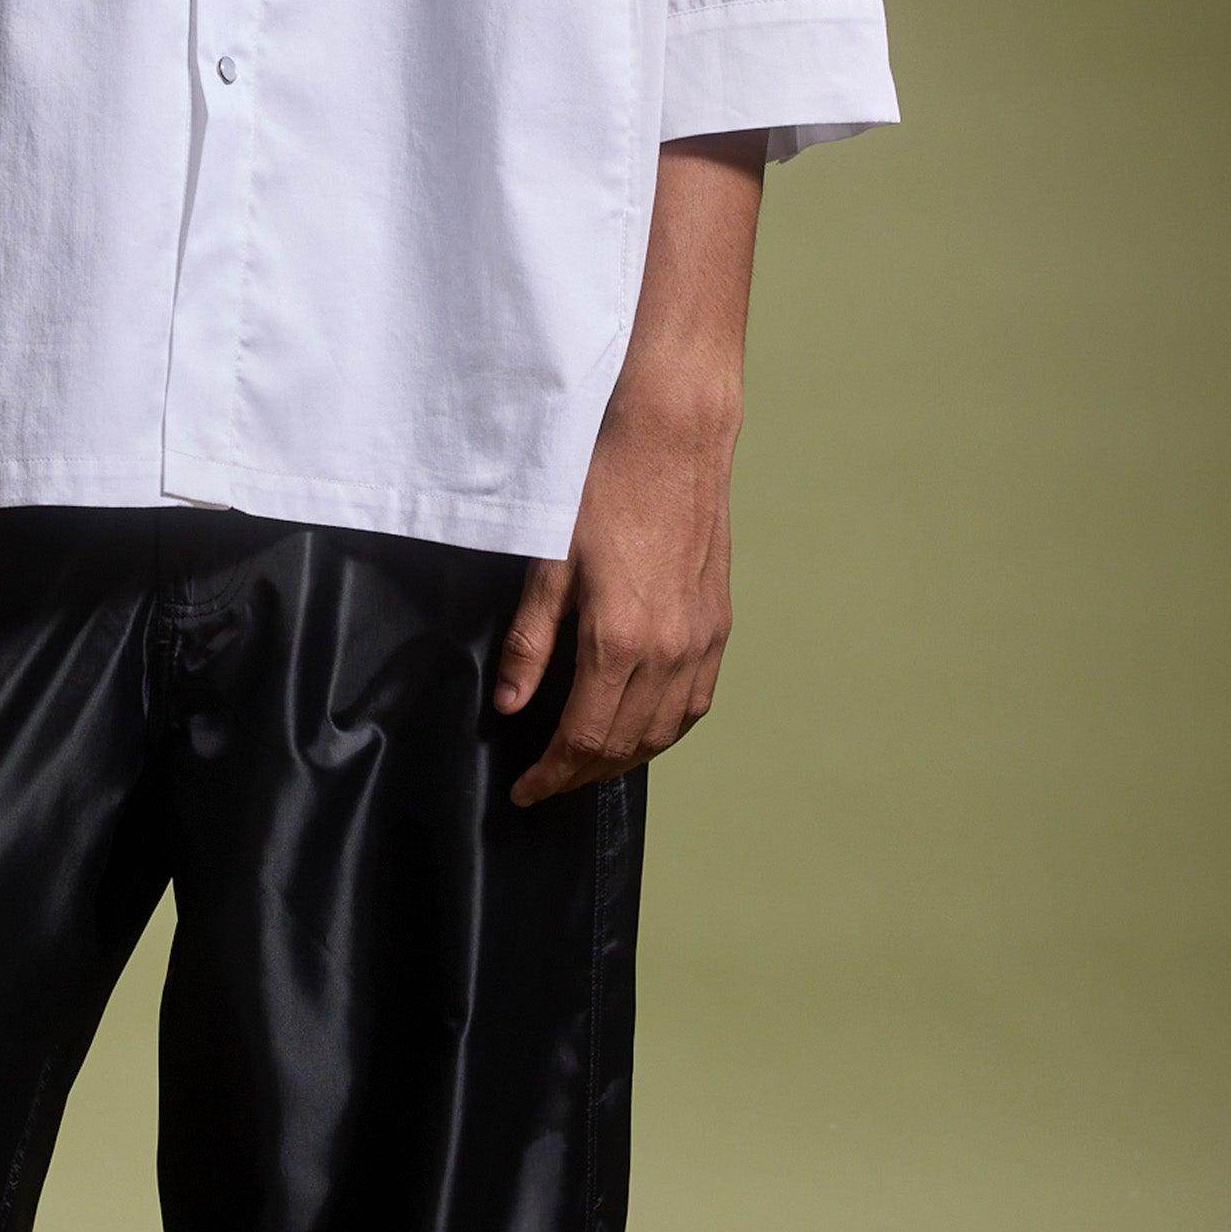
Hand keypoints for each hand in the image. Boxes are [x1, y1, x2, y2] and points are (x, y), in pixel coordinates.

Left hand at [495, 363, 736, 805]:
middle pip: (625, 745)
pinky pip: (696, 701)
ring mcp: (701, 639)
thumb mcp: (549, 562)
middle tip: (548, 783)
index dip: (553, 774)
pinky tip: (642, 728)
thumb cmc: (602, 488)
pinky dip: (666, 729)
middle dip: (582, 774)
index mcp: (620, 640)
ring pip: (666, 731)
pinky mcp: (718, 623)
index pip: (585, 738)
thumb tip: (512, 705)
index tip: (527, 791)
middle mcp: (669, 650)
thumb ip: (531, 642)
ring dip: (625, 759)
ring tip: (588, 765)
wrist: (672, 440)